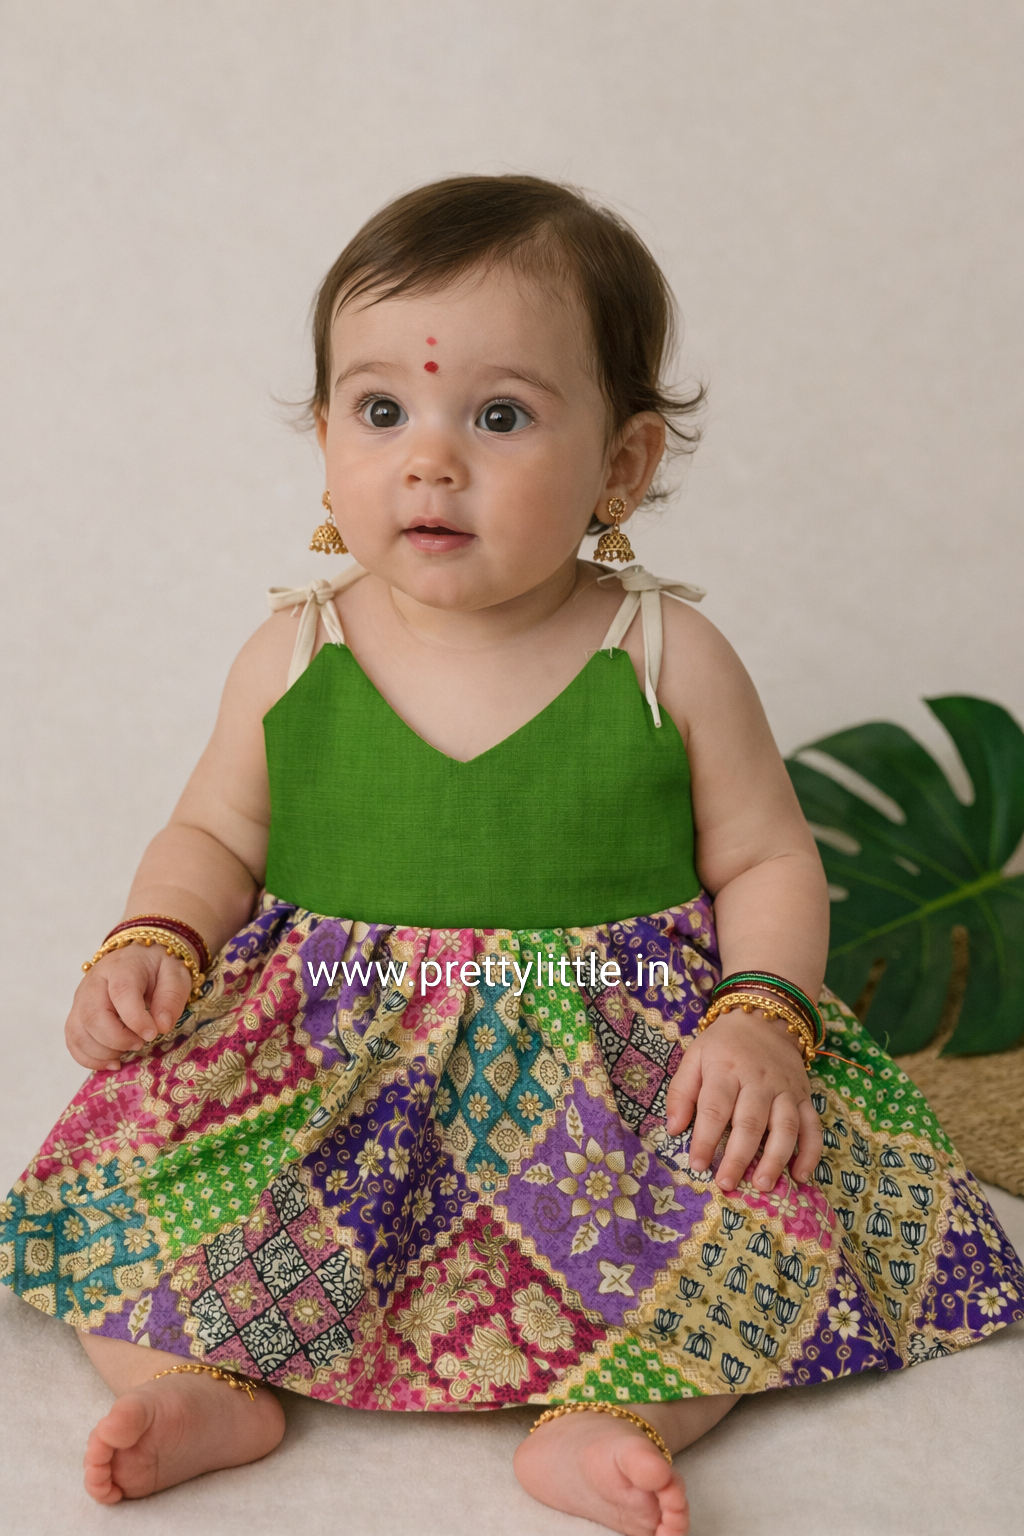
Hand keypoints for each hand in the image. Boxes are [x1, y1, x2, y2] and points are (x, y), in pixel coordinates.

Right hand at [65, 945, 191, 1070]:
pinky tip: (112, 1062)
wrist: (139, 957)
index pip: (121, 993)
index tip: (152, 1034)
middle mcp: (94, 982)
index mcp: (121, 967)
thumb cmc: (157, 966)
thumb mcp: (175, 974)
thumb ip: (171, 997)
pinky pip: (73, 1041)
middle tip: (140, 1044)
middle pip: (93, 1016)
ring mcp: (81, 1000)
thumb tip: (162, 1026)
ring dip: (102, 1052)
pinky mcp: (77, 1015)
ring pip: (78, 1032)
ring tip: (127, 1053)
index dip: (135, 1019)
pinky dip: (89, 1058)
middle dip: (117, 1039)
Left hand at [665, 1009, 822, 1192]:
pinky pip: (813, 1127)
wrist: (765, 1018)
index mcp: (726, 1069)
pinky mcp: (805, 1097)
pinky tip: (800, 1175)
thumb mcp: (695, 1057)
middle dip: (738, 1156)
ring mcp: (786, 1090)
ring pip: (785, 1127)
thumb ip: (681, 1092)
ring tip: (762, 1185)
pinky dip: (810, 1153)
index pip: (715, 1108)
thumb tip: (674, 1130)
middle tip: (726, 1183)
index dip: (705, 1138)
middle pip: (750, 1122)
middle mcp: (759, 1081)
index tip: (697, 1165)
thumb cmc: (724, 1045)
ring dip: (775, 1159)